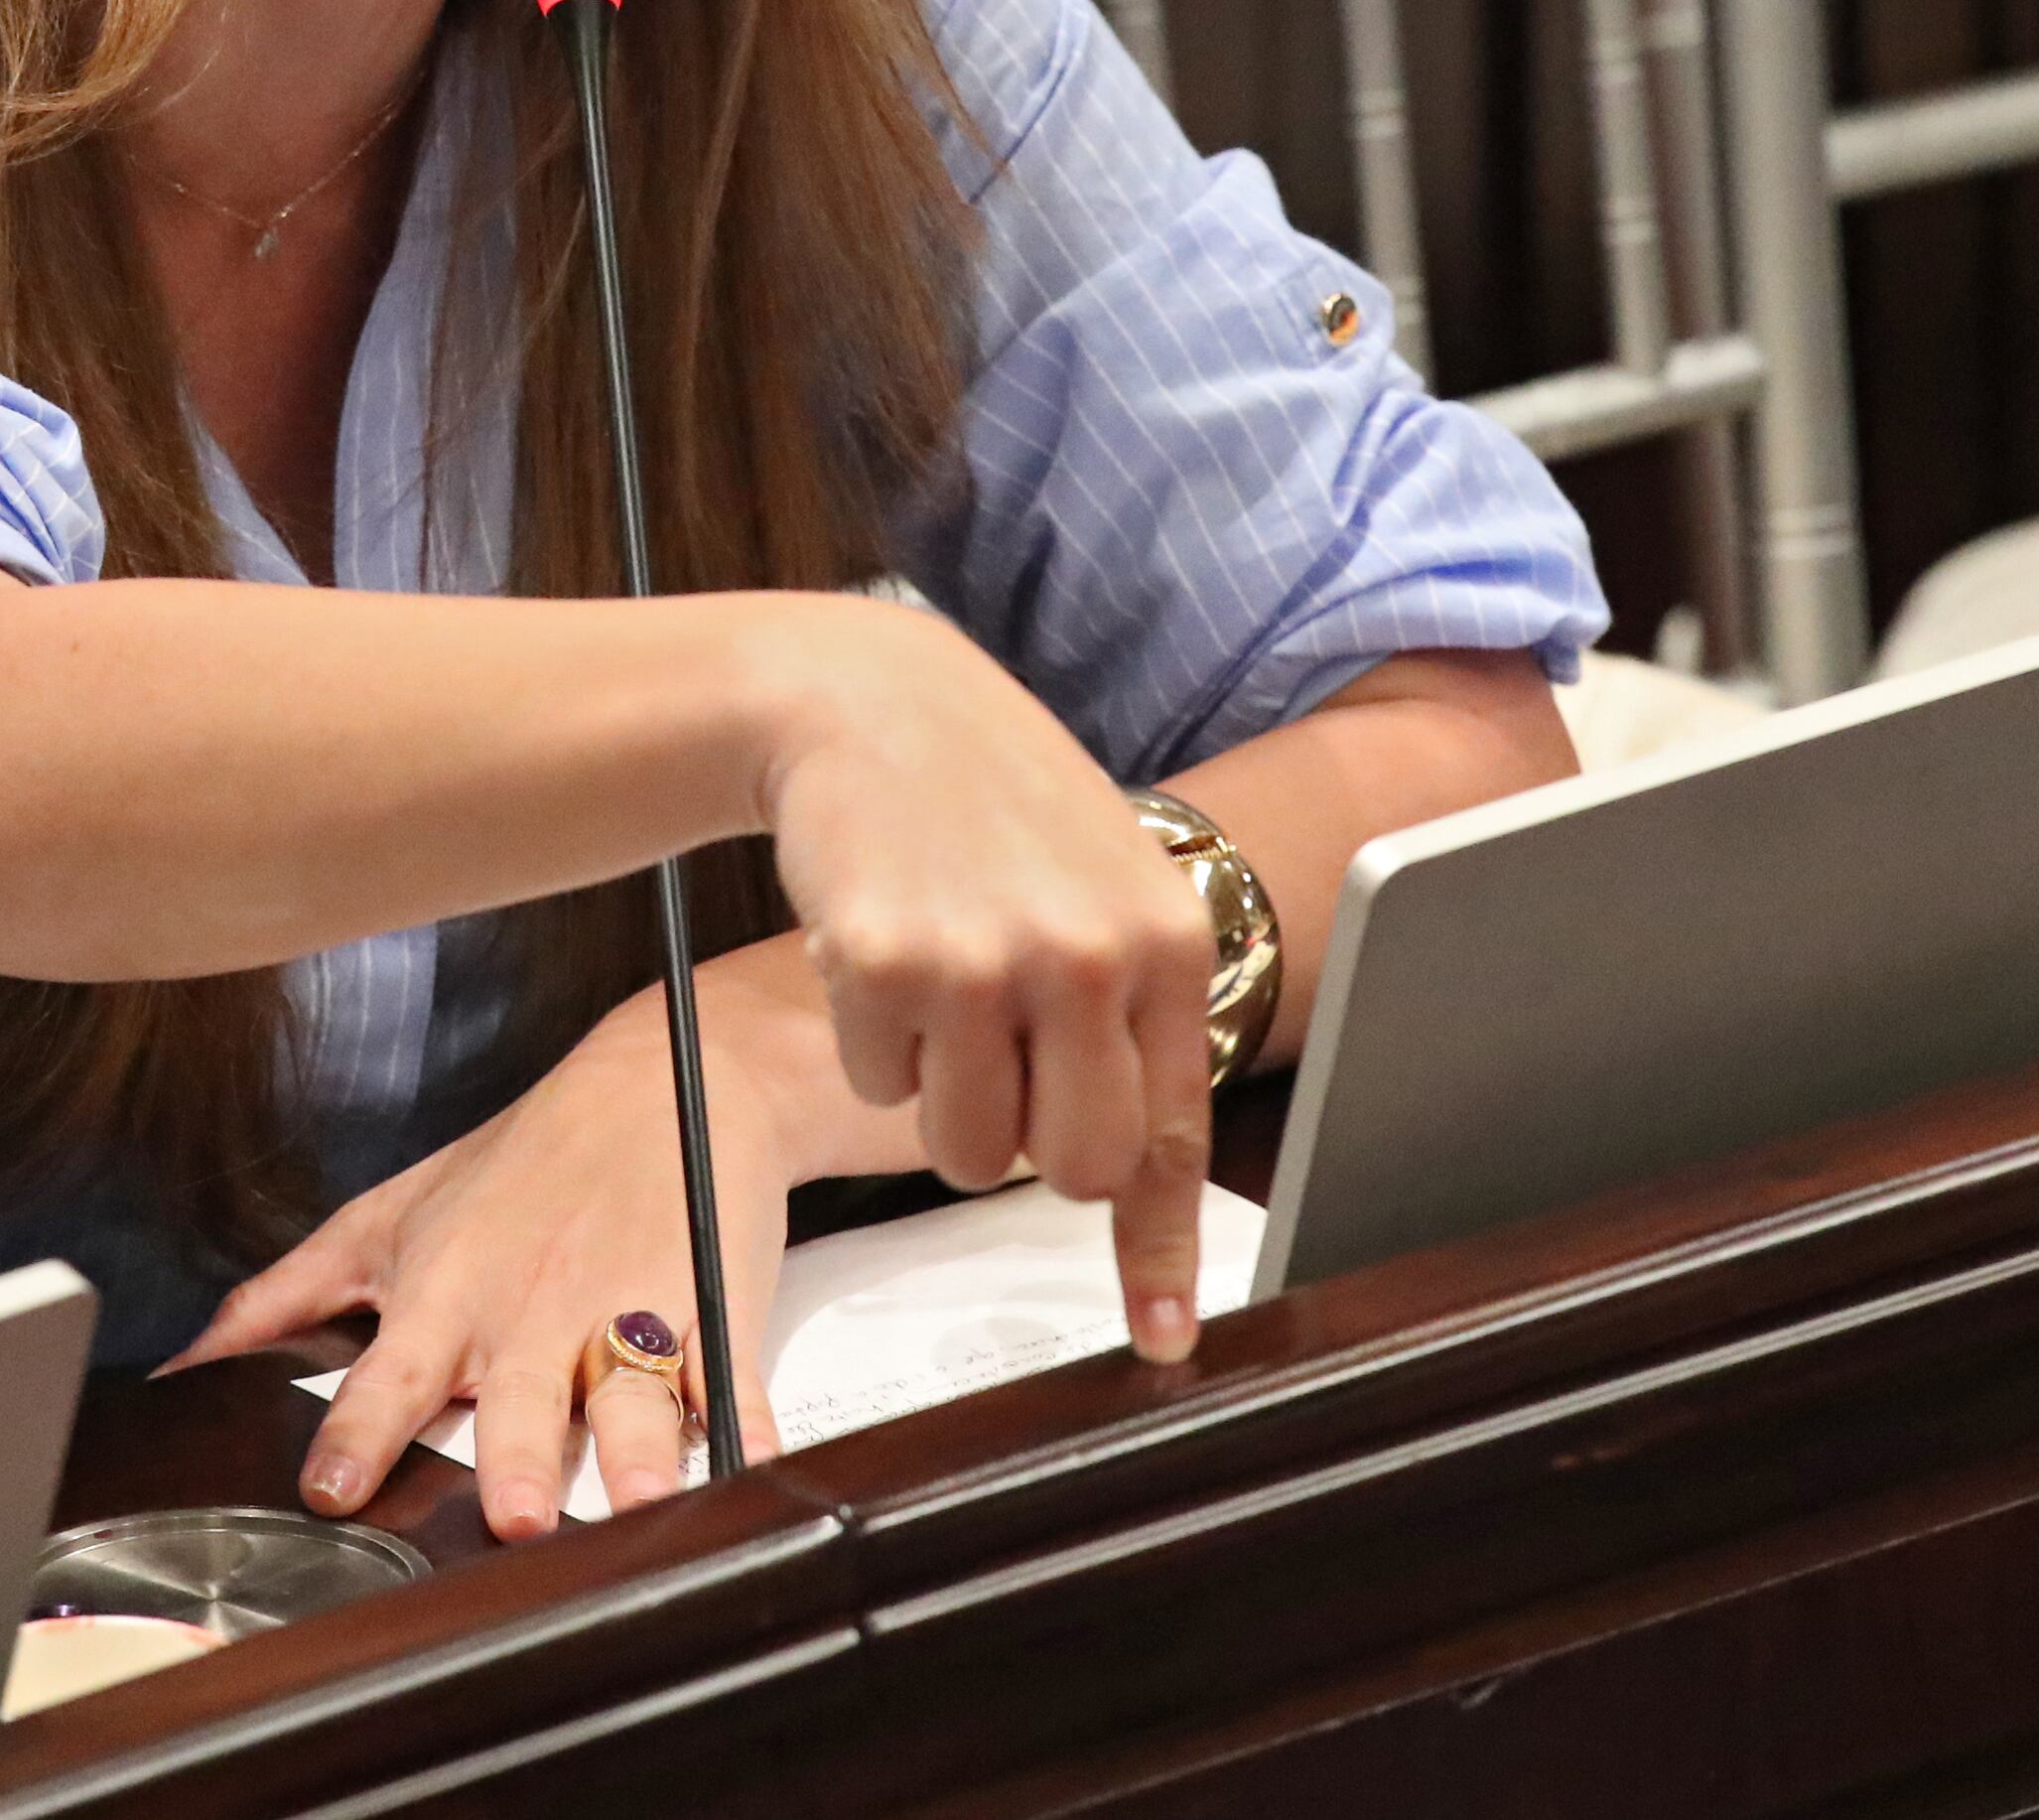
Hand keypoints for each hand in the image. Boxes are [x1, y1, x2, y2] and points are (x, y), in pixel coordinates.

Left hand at [173, 968, 796, 1536]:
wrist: (661, 1077)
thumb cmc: (519, 1159)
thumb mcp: (388, 1214)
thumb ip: (289, 1293)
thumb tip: (192, 1359)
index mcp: (448, 1291)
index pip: (390, 1373)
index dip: (359, 1433)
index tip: (332, 1489)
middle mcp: (534, 1309)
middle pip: (521, 1398)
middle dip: (517, 1454)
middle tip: (515, 1515)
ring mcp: (627, 1310)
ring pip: (631, 1393)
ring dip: (637, 1449)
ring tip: (638, 1495)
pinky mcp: (709, 1306)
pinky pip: (731, 1375)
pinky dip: (747, 1419)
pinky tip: (755, 1460)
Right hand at [746, 596, 1218, 1357]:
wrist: (866, 702)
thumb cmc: (994, 801)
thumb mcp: (1104, 883)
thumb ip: (1136, 1012)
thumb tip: (1137, 1169)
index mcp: (1164, 939)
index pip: (1172, 1136)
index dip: (1160, 1252)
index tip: (1164, 1338)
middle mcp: (1087, 956)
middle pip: (1069, 1171)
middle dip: (1030, 1149)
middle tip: (1000, 1074)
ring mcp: (983, 963)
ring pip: (965, 1152)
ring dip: (942, 1100)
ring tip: (940, 989)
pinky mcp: (882, 965)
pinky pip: (880, 1089)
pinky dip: (873, 1044)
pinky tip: (882, 949)